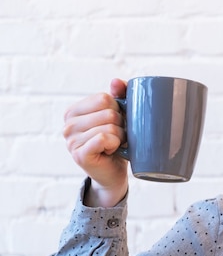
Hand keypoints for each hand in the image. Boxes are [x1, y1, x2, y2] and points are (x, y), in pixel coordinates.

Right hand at [63, 79, 128, 206]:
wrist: (114, 174)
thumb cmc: (117, 144)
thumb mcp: (119, 117)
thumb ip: (119, 96)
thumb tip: (116, 81)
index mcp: (74, 111)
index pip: (104, 98)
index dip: (119, 111)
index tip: (115, 125)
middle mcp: (68, 125)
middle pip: (109, 112)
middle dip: (121, 126)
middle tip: (116, 138)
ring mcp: (71, 140)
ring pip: (109, 126)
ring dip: (120, 138)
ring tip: (114, 146)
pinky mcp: (80, 154)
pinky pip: (104, 139)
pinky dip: (114, 145)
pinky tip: (110, 152)